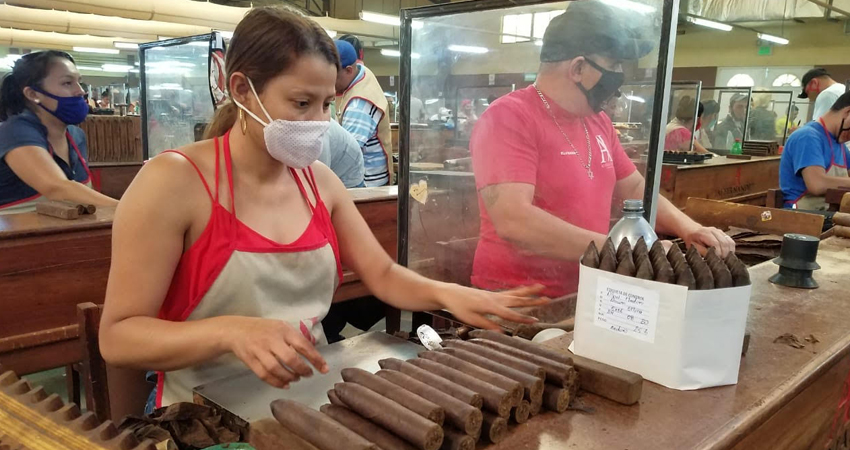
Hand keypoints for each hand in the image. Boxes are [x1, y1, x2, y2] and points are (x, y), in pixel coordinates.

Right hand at [227, 317, 328, 388]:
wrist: (236, 330)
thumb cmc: (264, 329)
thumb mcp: (281, 327)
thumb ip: (295, 339)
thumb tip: (314, 355)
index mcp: (283, 330)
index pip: (303, 345)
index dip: (315, 358)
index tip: (324, 369)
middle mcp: (272, 340)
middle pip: (290, 358)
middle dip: (302, 370)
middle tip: (308, 374)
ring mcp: (259, 350)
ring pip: (276, 369)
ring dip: (290, 377)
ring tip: (296, 379)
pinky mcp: (250, 361)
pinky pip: (264, 375)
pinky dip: (276, 382)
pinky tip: (285, 384)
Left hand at [433, 284, 549, 330]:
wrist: (451, 294)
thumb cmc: (459, 307)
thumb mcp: (471, 319)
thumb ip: (487, 325)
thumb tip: (502, 333)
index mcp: (491, 306)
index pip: (510, 314)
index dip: (523, 318)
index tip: (535, 320)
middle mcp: (495, 299)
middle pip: (518, 300)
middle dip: (533, 300)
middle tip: (547, 299)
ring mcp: (495, 295)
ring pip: (516, 293)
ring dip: (530, 291)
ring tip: (542, 287)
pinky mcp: (493, 294)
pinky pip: (510, 291)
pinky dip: (520, 290)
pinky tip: (527, 289)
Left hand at [683, 226, 735, 256]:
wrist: (692, 231)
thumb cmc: (692, 240)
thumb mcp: (693, 247)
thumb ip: (702, 251)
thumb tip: (711, 257)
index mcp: (705, 233)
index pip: (716, 243)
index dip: (718, 253)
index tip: (717, 260)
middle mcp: (714, 230)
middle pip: (724, 243)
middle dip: (725, 254)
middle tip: (722, 262)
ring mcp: (720, 231)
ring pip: (730, 242)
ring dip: (729, 252)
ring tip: (725, 259)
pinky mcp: (724, 234)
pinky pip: (731, 242)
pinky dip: (731, 249)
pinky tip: (727, 255)